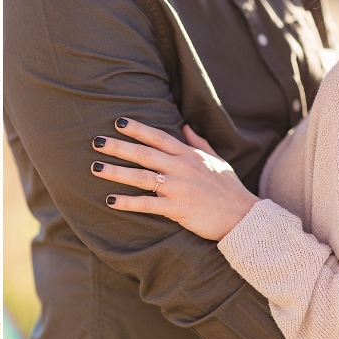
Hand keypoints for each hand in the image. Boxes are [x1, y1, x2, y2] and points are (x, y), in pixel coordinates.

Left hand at [90, 118, 258, 240]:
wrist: (244, 217)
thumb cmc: (229, 189)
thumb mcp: (216, 161)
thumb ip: (198, 143)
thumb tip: (186, 125)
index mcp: (189, 155)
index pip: (158, 137)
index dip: (137, 128)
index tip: (117, 121)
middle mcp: (181, 168)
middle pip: (144, 154)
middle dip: (118, 147)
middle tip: (96, 142)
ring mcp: (179, 188)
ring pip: (141, 177)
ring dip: (116, 172)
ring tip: (95, 168)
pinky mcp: (177, 209)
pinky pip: (148, 204)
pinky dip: (128, 202)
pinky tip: (111, 200)